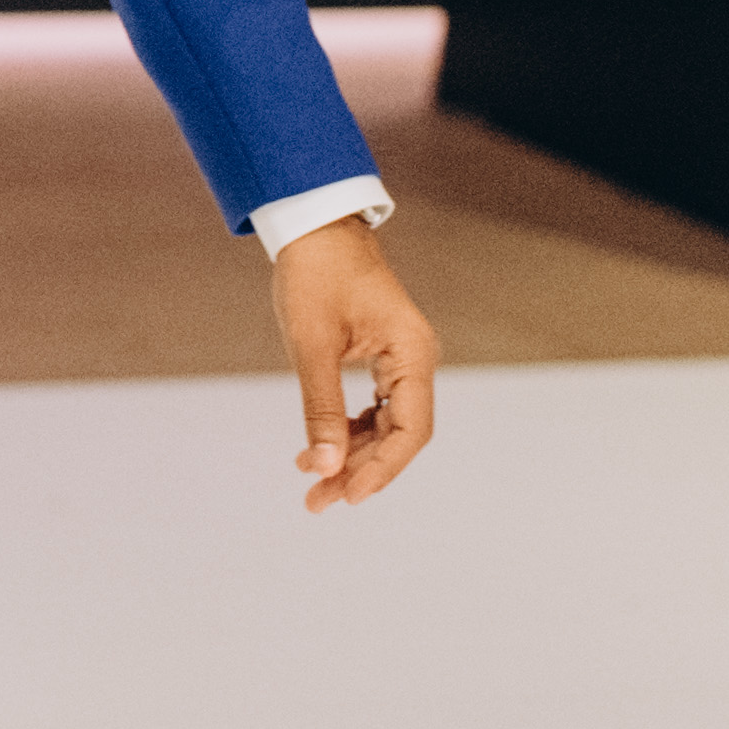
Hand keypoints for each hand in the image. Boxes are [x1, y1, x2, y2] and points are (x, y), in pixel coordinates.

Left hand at [274, 216, 439, 512]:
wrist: (314, 225)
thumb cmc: (315, 275)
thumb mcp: (312, 346)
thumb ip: (321, 408)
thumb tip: (322, 467)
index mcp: (413, 354)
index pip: (410, 431)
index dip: (381, 470)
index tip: (347, 496)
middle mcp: (416, 360)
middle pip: (399, 436)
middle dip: (359, 471)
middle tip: (317, 502)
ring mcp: (402, 360)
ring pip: (385, 427)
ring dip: (351, 456)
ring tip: (312, 486)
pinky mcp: (383, 358)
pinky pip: (374, 408)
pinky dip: (348, 431)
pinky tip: (318, 449)